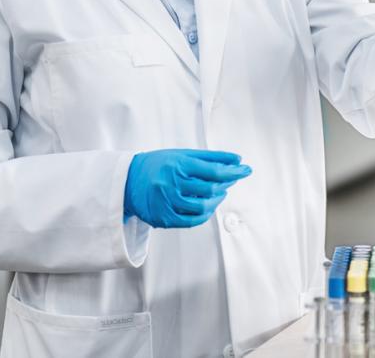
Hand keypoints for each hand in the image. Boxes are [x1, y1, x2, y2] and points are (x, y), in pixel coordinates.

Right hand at [123, 148, 251, 227]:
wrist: (128, 181)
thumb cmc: (159, 164)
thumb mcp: (182, 154)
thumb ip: (210, 157)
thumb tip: (237, 159)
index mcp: (178, 164)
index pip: (213, 171)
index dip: (234, 172)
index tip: (246, 170)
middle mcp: (172, 183)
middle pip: (210, 189)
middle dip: (227, 184)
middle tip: (232, 178)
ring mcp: (167, 202)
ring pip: (203, 207)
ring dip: (217, 200)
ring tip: (219, 192)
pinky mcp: (164, 218)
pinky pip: (192, 221)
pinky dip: (205, 214)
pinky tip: (208, 205)